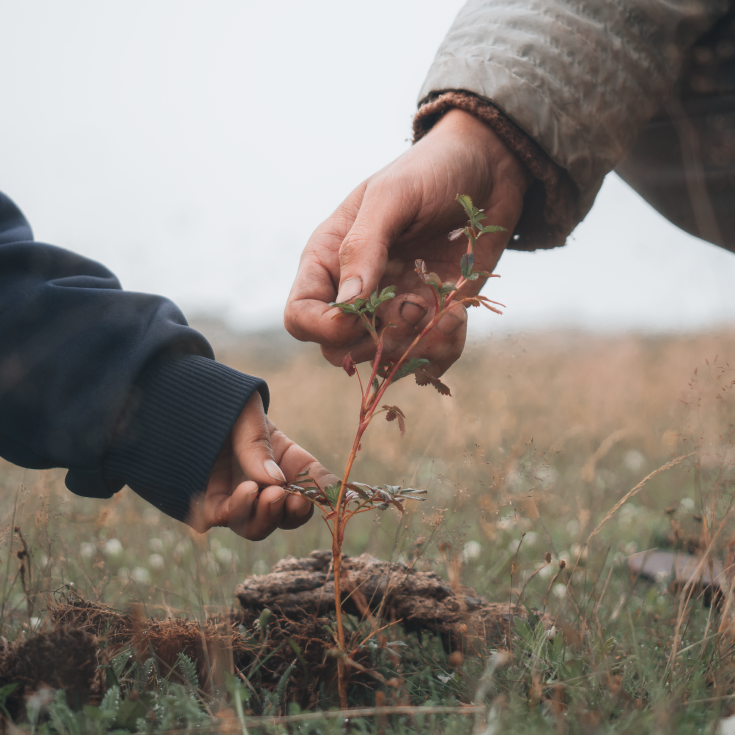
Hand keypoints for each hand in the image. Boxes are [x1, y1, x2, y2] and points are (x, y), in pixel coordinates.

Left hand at [187, 391, 337, 539]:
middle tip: (279, 495)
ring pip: (255, 525)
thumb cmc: (224, 401)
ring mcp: (238, 495)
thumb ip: (258, 444)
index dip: (318, 496)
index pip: (312, 486)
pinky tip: (231, 495)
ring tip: (253, 491)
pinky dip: (227, 513)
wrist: (184, 397)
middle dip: (285, 513)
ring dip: (259, 516)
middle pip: (285, 516)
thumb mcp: (248, 414)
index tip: (318, 498)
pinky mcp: (208, 500)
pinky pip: (218, 519)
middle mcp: (266, 484)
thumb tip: (274, 479)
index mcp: (287, 460)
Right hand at [285, 109, 531, 376]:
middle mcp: (356, 291)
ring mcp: (393, 308)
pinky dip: (443, 350)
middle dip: (374, 343)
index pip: (300, 316)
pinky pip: (426, 359)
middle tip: (412, 309)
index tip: (360, 314)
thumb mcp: (393, 195)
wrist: (489, 168)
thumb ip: (363, 245)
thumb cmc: (432, 170)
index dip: (323, 327)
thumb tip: (347, 302)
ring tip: (446, 311)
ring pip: (384, 361)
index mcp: (330, 259)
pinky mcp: (431, 318)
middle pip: (337, 349)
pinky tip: (458, 316)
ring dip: (415, 347)